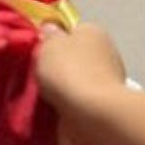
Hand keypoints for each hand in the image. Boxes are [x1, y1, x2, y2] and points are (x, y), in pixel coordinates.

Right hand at [36, 23, 127, 144]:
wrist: (91, 114)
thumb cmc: (69, 71)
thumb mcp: (48, 44)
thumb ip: (48, 36)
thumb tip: (51, 30)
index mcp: (93, 31)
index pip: (71, 31)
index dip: (54, 41)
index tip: (39, 52)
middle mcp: (105, 53)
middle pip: (74, 58)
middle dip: (57, 68)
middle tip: (37, 77)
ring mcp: (107, 82)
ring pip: (76, 83)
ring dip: (62, 91)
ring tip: (41, 99)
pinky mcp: (103, 107)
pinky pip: (78, 104)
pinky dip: (67, 108)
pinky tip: (53, 113)